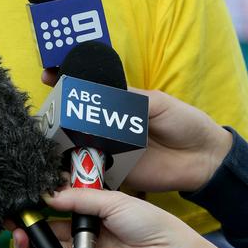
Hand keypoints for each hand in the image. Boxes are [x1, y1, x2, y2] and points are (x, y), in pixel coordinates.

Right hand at [12, 187, 194, 247]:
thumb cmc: (146, 222)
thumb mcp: (111, 200)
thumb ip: (77, 199)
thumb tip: (46, 195)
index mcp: (91, 210)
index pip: (57, 208)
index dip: (37, 208)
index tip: (19, 206)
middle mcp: (84, 232)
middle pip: (48, 232)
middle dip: (28, 231)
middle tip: (14, 228)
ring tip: (23, 245)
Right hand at [41, 74, 231, 194]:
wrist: (203, 159)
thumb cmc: (185, 123)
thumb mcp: (158, 103)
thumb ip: (131, 98)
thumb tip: (102, 92)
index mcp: (119, 105)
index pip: (88, 91)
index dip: (67, 82)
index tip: (48, 75)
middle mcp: (109, 126)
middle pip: (75, 119)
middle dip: (56, 113)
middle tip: (44, 111)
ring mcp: (109, 149)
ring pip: (77, 144)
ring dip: (61, 141)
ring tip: (45, 136)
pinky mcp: (113, 172)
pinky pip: (90, 170)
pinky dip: (75, 169)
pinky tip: (61, 164)